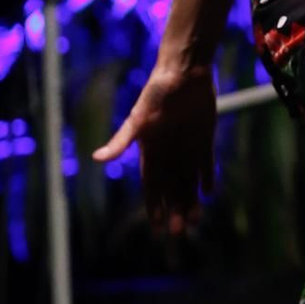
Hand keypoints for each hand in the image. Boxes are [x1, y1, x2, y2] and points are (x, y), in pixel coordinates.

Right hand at [93, 59, 217, 233]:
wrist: (183, 71)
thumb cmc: (156, 94)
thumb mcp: (138, 119)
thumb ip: (122, 141)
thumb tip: (96, 159)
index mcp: (150, 152)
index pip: (152, 186)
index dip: (154, 206)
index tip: (157, 227)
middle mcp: (169, 154)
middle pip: (172, 189)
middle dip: (175, 210)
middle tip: (179, 231)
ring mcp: (187, 147)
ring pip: (189, 181)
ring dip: (191, 200)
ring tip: (194, 220)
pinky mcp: (204, 139)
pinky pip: (206, 164)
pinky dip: (207, 178)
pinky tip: (208, 193)